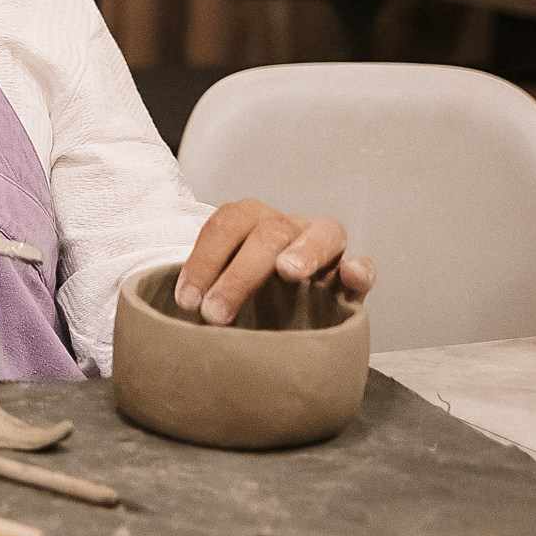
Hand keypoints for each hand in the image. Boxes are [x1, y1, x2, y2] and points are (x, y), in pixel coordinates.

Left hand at [174, 198, 376, 324]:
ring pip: (322, 234)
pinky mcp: (351, 277)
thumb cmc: (238, 296)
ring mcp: (324, 248)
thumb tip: (173, 315)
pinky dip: (360, 268)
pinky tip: (351, 276)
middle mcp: (287, 228)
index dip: (203, 260)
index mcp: (249, 221)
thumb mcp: (213, 286)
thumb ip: (201, 291)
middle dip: (239, 274)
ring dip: (304, 251)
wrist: (276, 313)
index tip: (186, 300)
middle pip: (268, 233)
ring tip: (287, 271)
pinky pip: (362, 266)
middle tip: (214, 314)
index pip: (225, 226)